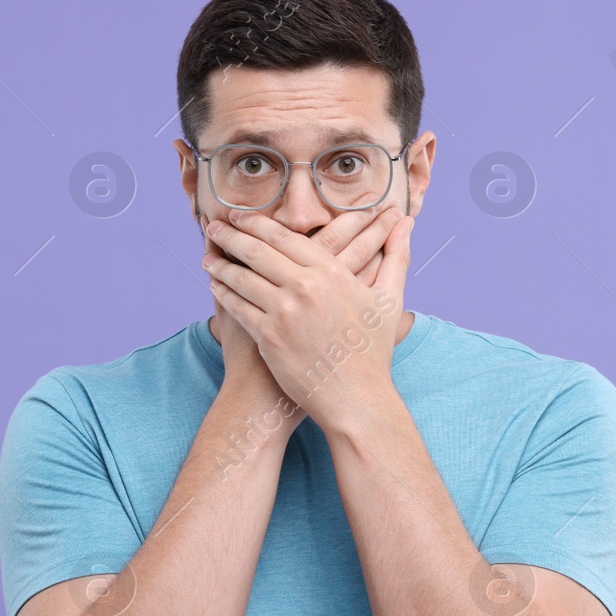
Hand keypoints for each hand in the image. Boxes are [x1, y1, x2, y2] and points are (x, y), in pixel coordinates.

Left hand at [203, 202, 413, 432]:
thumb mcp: (390, 300)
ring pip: (242, 277)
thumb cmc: (374, 351)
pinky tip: (215, 287)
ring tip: (208, 256)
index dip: (257, 223)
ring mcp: (284, 312)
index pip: (284, 236)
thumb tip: (408, 223)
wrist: (356, 398)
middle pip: (257, 250)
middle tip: (215, 226)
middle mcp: (305, 286)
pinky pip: (237, 307)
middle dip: (231, 235)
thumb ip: (396, 257)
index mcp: (331, 272)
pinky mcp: (268, 337)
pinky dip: (223, 294)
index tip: (241, 216)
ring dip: (220, 264)